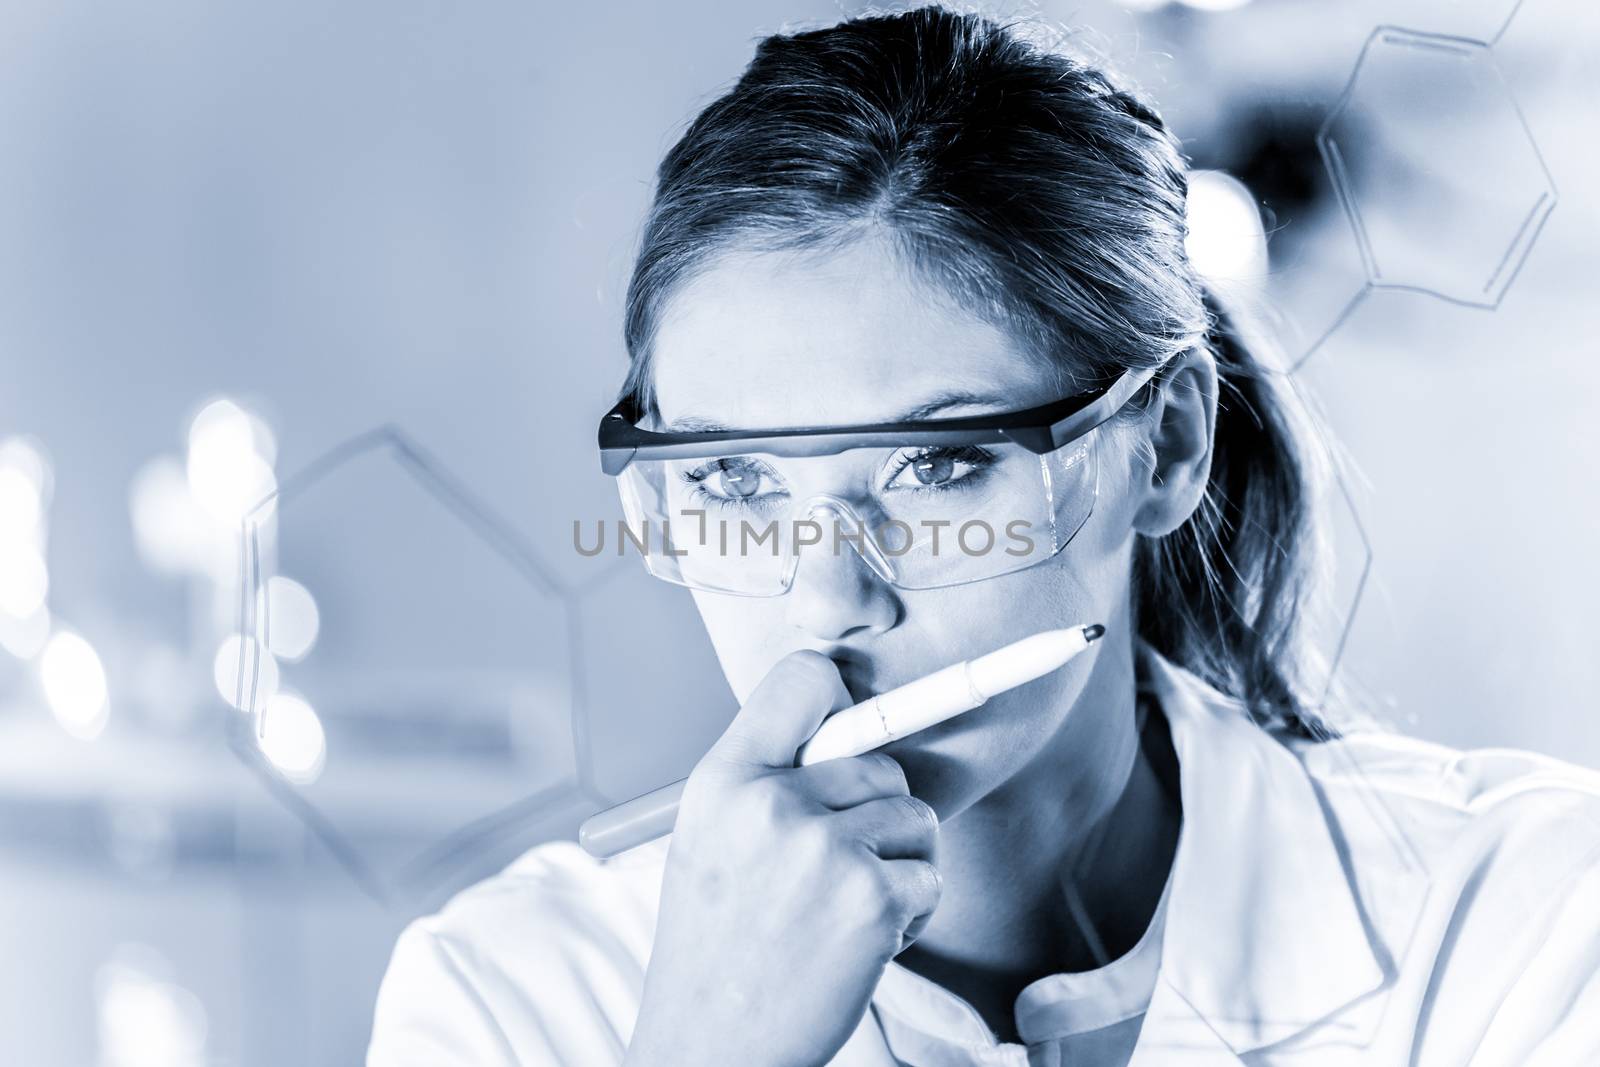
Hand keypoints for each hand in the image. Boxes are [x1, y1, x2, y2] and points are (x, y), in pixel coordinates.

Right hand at [625, 651, 942, 1066]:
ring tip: (844, 911)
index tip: (850, 729)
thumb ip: (767, 780)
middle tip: (836, 870)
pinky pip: (929, 876)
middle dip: (878, 813)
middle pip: (880, 761)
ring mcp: (824, 847)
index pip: (804, 678)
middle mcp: (771, 801)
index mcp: (723, 778)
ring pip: (915, 817)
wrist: (712, 1045)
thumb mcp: (710, 839)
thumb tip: (849, 729)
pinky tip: (861, 946)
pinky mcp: (871, 896)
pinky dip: (911, 913)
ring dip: (901, 864)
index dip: (840, 698)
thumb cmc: (717, 945)